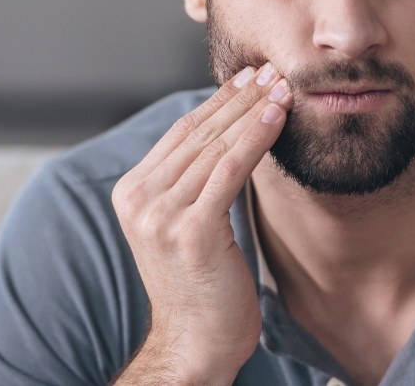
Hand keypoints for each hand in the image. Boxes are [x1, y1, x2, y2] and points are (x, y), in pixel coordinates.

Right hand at [111, 64, 290, 384]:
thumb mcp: (186, 225)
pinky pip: (229, 170)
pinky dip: (255, 138)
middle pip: (197, 133)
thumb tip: (228, 133)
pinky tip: (277, 117)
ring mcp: (161, 215)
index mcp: (131, 192)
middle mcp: (139, 199)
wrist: (195, 345)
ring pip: (215, 146)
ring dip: (253, 112)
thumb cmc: (201, 286)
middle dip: (239, 98)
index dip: (218, 102)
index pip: (181, 133)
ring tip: (283, 87)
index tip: (249, 77)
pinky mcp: (191, 231)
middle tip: (272, 70)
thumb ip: (192, 183)